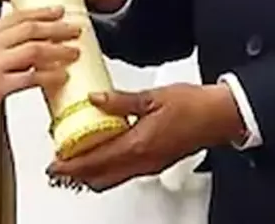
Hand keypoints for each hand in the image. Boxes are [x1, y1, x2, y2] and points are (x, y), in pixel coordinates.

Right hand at [0, 6, 79, 132]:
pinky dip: (50, 75)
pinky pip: (31, 77)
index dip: (41, 12)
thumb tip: (18, 49)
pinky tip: (61, 76)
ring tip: (74, 52)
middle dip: (57, 27)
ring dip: (59, 49)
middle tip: (75, 28)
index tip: (59, 10)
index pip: (17, 16)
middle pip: (30, 28)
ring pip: (35, 49)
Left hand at [47, 84, 245, 190]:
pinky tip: (103, 152)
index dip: (72, 165)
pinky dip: (108, 168)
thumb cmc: (193, 106)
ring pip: (112, 177)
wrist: (219, 116)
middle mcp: (142, 161)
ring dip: (92, 172)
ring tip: (77, 157)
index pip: (96, 161)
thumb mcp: (152, 96)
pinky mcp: (156, 162)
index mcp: (138, 145)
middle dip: (77, 173)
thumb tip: (95, 98)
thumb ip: (120, 100)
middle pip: (100, 176)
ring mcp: (149, 165)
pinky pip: (125, 172)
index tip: (54, 164)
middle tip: (59, 164)